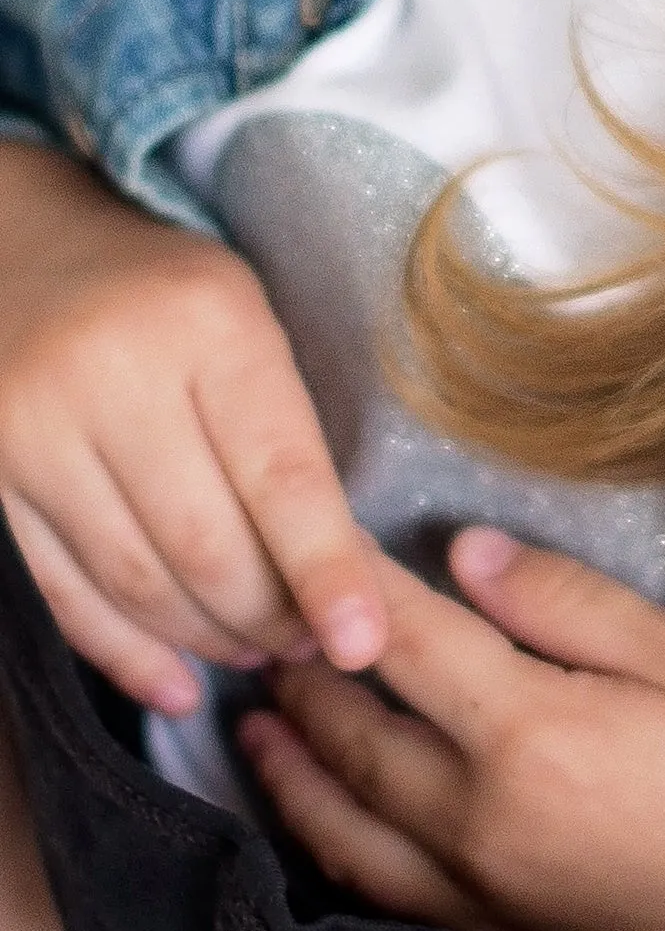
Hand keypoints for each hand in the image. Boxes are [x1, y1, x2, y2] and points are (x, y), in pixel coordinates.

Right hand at [0, 139, 384, 713]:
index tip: (363, 643)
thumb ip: (280, 426)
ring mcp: (35, 428)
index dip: (326, 569)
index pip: (281, 473)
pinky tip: (175, 682)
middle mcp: (113, 374)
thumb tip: (333, 568)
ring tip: (255, 652)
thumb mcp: (241, 317)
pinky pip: (60, 592)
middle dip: (268, 616)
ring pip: (134, 579)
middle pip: (205, 543)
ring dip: (205, 637)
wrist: (22, 248)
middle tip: (309, 645)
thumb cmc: (161, 291)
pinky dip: (122, 652)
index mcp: (208, 321)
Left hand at [238, 530, 664, 930]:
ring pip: (346, 823)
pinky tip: (324, 825)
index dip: (352, 579)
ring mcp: (477, 894)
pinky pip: (377, 894)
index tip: (317, 534)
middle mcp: (479, 819)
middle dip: (304, 670)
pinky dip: (330, 849)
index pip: (406, 636)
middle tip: (268, 620)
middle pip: (356, 731)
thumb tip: (465, 552)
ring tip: (261, 721)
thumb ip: (569, 601)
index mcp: (530, 731)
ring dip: (292, 764)